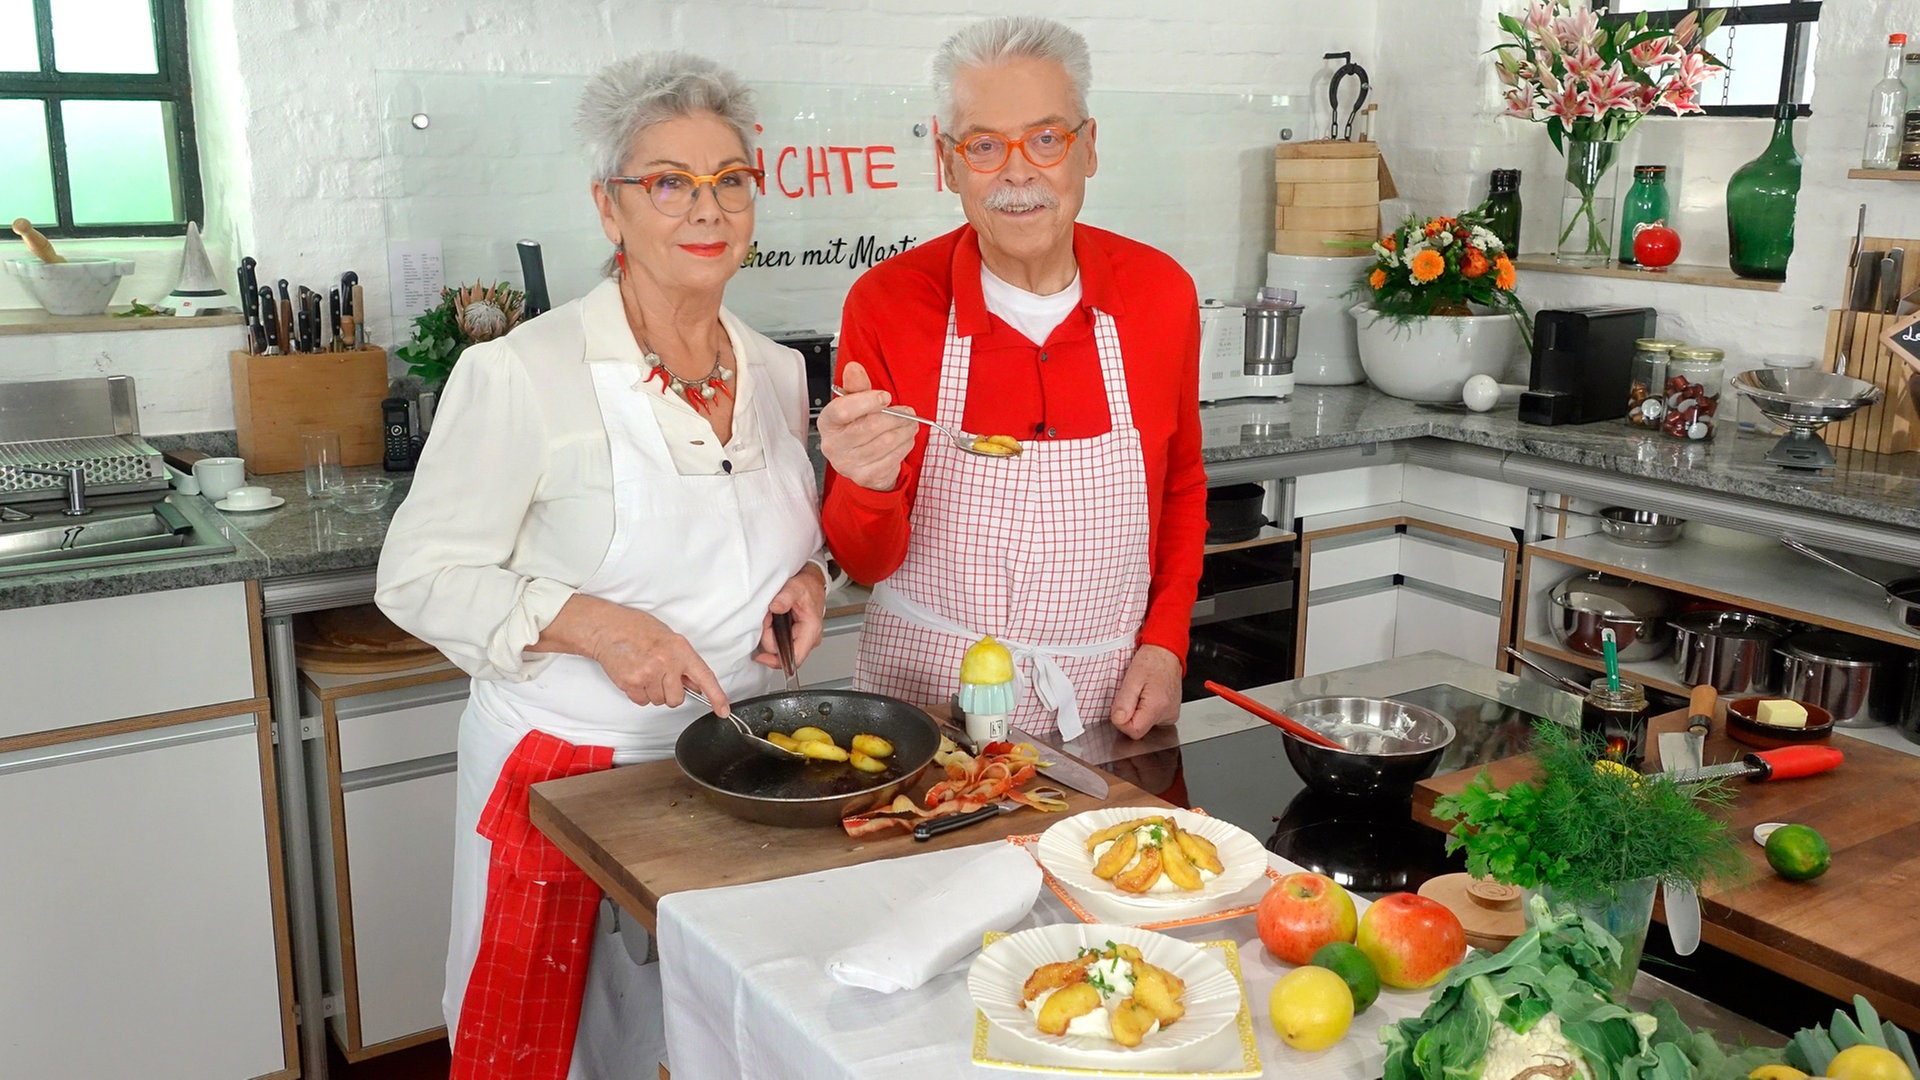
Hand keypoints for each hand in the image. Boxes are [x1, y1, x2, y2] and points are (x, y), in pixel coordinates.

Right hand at [549, 595, 730, 714]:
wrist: (608, 628)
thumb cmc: (638, 629)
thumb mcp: (670, 639)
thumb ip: (684, 662)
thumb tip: (695, 684)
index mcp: (681, 650)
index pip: (705, 677)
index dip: (716, 697)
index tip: (723, 710)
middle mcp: (666, 663)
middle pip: (677, 699)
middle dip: (670, 692)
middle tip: (660, 675)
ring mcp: (648, 674)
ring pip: (659, 701)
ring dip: (653, 692)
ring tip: (644, 671)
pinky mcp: (631, 683)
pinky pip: (642, 701)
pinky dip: (639, 693)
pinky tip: (635, 675)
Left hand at [755, 564, 826, 670]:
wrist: (811, 582)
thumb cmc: (808, 586)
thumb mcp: (796, 587)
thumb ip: (786, 597)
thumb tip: (776, 607)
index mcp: (811, 630)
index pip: (795, 658)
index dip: (776, 660)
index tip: (761, 656)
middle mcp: (808, 638)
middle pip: (782, 652)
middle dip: (769, 636)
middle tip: (767, 617)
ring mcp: (801, 639)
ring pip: (779, 648)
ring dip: (769, 634)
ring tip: (771, 617)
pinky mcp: (795, 637)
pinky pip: (779, 643)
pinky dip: (771, 633)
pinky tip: (772, 621)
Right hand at [817, 361, 916, 490]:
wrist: (861, 462)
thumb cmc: (857, 427)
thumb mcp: (855, 404)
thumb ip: (857, 386)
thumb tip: (854, 368)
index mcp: (827, 422)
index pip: (842, 410)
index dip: (867, 401)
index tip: (886, 396)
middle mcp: (833, 445)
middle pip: (870, 426)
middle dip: (896, 417)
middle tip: (909, 412)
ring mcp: (848, 464)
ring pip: (885, 442)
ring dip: (905, 431)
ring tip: (910, 425)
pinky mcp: (865, 477)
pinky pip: (892, 459)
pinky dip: (904, 446)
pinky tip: (904, 440)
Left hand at [1110, 644, 1181, 738]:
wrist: (1166, 653)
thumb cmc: (1151, 662)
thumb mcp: (1132, 678)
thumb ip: (1123, 702)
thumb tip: (1118, 720)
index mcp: (1157, 707)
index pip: (1134, 732)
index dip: (1122, 721)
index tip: (1122, 705)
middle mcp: (1167, 715)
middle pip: (1139, 730)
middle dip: (1130, 715)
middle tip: (1133, 695)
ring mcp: (1170, 716)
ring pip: (1145, 725)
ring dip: (1138, 713)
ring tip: (1142, 693)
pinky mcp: (1170, 715)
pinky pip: (1152, 720)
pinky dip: (1146, 711)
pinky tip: (1148, 697)